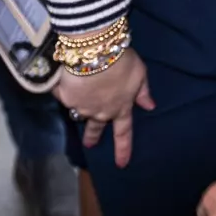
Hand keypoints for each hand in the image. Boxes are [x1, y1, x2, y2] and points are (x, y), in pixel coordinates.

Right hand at [54, 47, 153, 168]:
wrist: (95, 51)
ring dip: (79, 108)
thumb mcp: (139, 73)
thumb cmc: (121, 60)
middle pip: (96, 128)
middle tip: (89, 143)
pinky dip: (66, 89)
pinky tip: (65, 80)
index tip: (121, 164)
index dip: (123, 149)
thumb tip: (150, 106)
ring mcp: (82, 107)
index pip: (123, 133)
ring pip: (80, 112)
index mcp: (121, 108)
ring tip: (77, 100)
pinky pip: (65, 95)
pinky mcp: (66, 97)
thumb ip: (143, 91)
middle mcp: (101, 112)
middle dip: (93, 136)